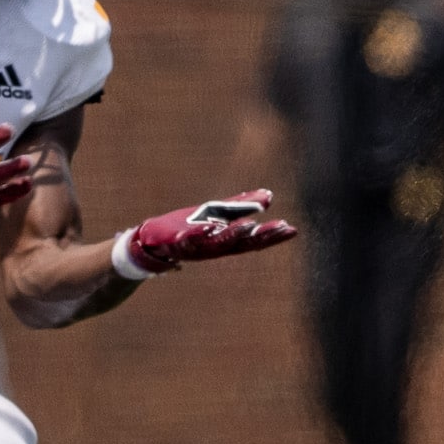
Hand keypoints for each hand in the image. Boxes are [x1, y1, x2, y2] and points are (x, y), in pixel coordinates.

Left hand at [116, 189, 297, 275]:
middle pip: (242, 243)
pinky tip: (209, 226)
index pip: (254, 241)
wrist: (151, 244)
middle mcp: (214, 247)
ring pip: (219, 242)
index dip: (273, 236)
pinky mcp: (176, 242)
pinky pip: (189, 240)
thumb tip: (269, 196)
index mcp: (225, 241)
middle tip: (281, 228)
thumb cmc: (186, 230)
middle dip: (263, 236)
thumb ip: (241, 206)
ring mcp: (196, 247)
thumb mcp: (216, 215)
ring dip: (235, 234)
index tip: (291, 229)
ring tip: (251, 225)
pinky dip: (199, 235)